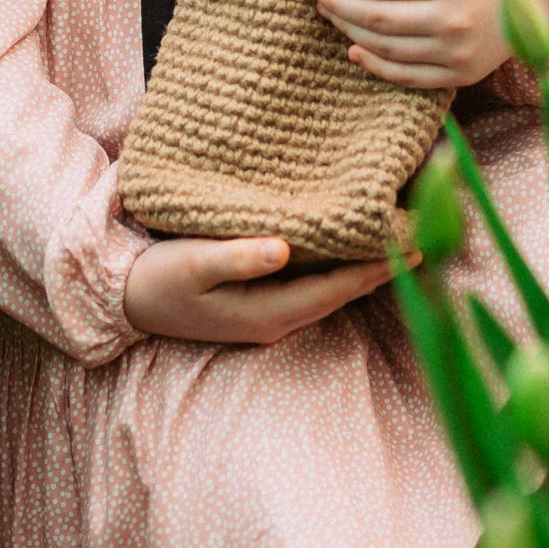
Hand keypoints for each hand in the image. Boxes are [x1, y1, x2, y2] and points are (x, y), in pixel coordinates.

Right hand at [122, 236, 407, 344]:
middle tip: (423, 230)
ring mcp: (272, 311)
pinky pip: (315, 279)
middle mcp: (278, 318)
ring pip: (332, 285)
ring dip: (363, 261)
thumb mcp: (194, 264)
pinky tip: (349, 238)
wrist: (125, 298)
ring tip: (397, 230)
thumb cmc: (160, 278)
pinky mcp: (263, 297)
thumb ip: (238, 257)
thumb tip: (284, 249)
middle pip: (344, 290)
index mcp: (269, 313)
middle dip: (381, 263)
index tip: (416, 243)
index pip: (338, 289)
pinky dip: (338, 259)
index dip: (377, 266)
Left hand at [303, 0, 548, 88]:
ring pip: (385, 47)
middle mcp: (453, 20)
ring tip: (327, 9)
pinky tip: (354, 48)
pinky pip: (408, 75)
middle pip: (374, 16)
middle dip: (334, 2)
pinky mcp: (462, 73)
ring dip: (348, 29)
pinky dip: (376, 65)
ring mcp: (458, 52)